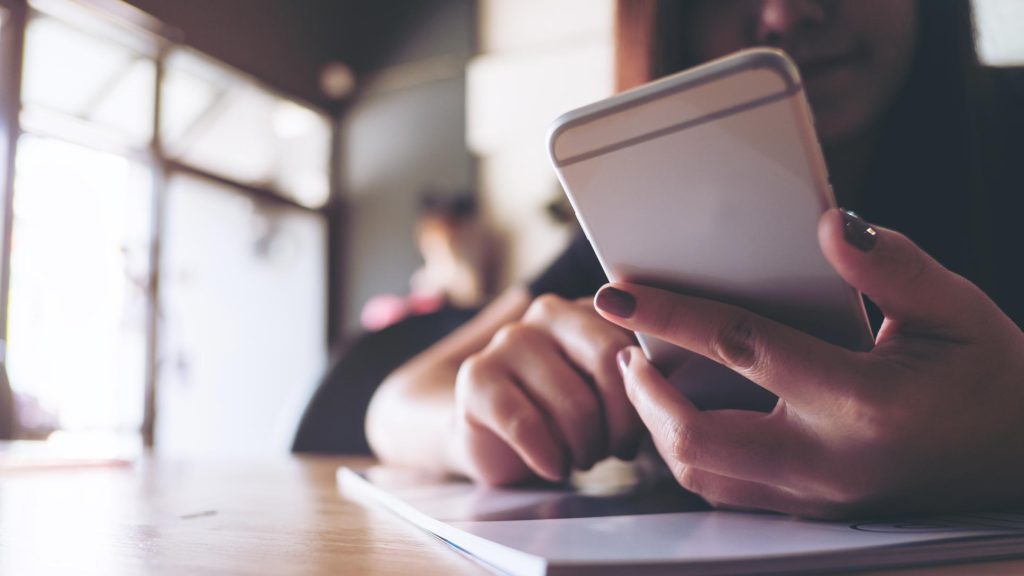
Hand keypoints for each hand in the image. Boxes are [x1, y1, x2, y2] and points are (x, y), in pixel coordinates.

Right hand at [452, 294, 640, 484]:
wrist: (495, 441)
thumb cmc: (563, 417)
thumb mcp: (607, 393)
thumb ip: (636, 378)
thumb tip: (670, 389)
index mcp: (588, 308)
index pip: (636, 340)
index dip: (648, 394)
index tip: (645, 428)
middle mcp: (547, 313)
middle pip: (608, 359)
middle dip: (622, 419)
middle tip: (617, 450)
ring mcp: (507, 341)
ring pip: (573, 402)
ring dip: (587, 447)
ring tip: (583, 458)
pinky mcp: (476, 377)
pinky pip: (526, 424)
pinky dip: (549, 456)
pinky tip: (553, 466)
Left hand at [594, 209, 1023, 517]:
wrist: (1021, 459)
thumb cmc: (992, 379)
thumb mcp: (956, 310)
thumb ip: (892, 266)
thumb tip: (829, 223)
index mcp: (861, 402)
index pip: (740, 347)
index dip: (669, 314)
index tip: (615, 293)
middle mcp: (830, 461)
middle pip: (697, 440)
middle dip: (644, 394)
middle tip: (626, 350)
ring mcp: (820, 497)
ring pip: (705, 477)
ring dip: (661, 429)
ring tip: (647, 380)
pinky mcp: (816, 510)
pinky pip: (731, 494)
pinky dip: (695, 457)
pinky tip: (691, 419)